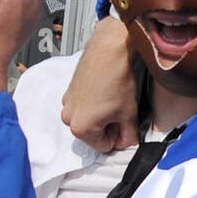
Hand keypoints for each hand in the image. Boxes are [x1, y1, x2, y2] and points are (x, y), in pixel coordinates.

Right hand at [60, 17, 139, 151]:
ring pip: (88, 120)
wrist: (109, 50)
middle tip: (121, 110)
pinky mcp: (69, 91)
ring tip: (113, 99)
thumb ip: (129, 135)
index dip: (118, 137)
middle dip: (108, 126)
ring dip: (101, 115)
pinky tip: (105, 91)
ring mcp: (67, 103)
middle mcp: (69, 118)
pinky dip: (94, 104)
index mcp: (81, 128)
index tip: (125, 125)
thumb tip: (128, 142)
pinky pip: (83, 107)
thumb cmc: (116, 78)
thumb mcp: (129, 113)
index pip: (104, 147)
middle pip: (93, 134)